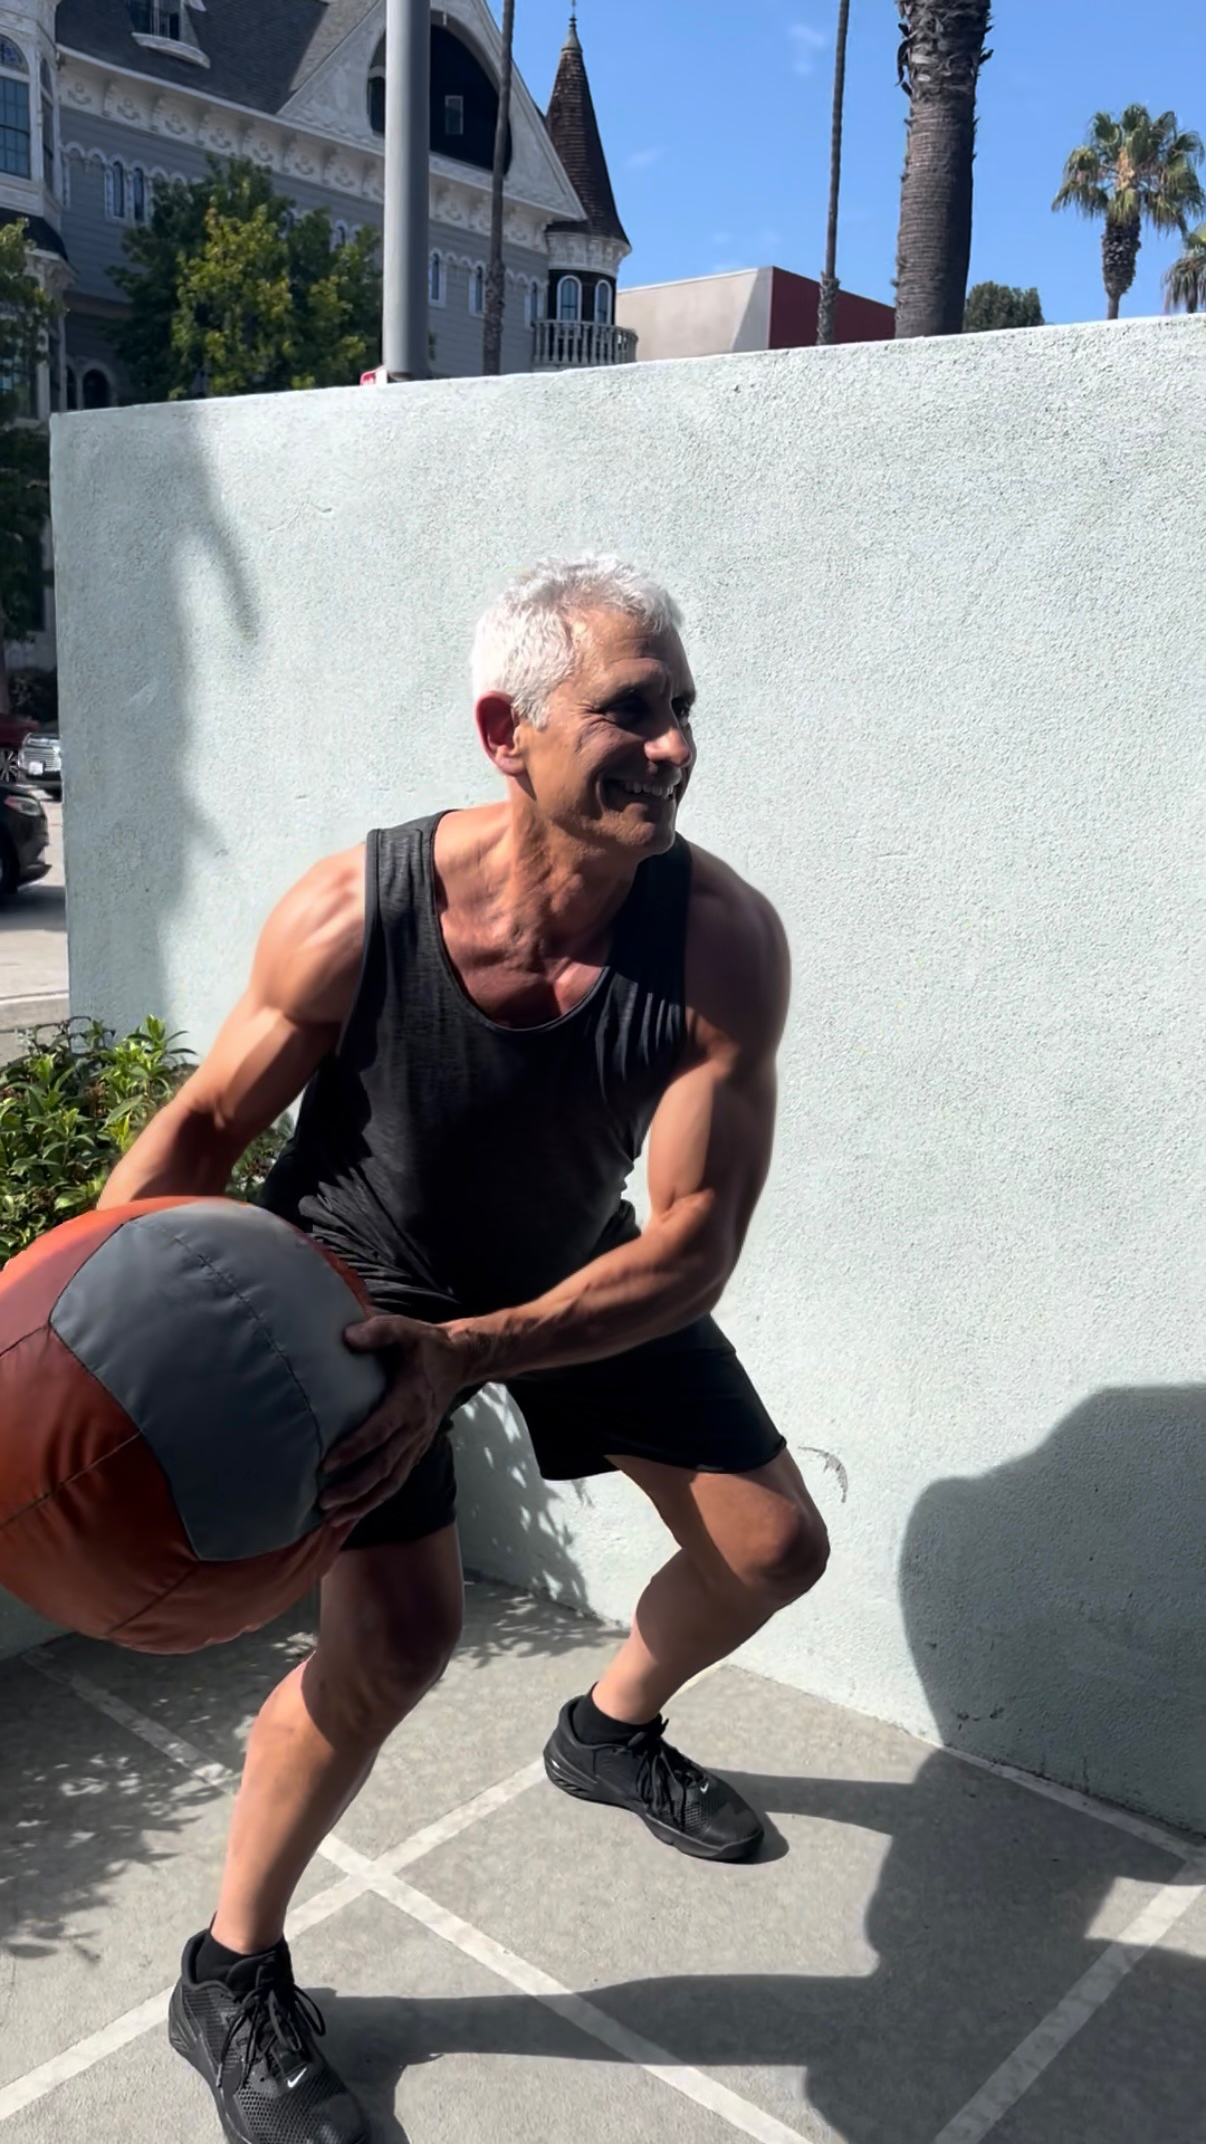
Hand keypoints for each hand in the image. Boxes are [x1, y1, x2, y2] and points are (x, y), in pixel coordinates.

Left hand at [319, 1316, 466, 1524]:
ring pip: (391, 1482)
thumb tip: (346, 1337)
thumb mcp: (405, 1329)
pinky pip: (396, 1480)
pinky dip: (376, 1499)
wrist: (460, 1360)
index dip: (353, 1450)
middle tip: (322, 1503)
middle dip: (352, 1488)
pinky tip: (353, 1512)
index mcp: (409, 1402)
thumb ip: (379, 1331)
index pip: (378, 1432)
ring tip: (333, 1520)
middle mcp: (415, 1429)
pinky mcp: (417, 1449)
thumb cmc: (425, 1345)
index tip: (326, 1464)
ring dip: (363, 1503)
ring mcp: (418, 1443)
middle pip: (383, 1468)